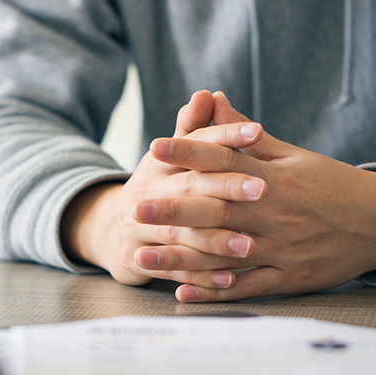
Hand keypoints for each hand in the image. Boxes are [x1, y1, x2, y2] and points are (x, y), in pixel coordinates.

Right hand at [62, 91, 266, 286]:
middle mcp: (146, 193)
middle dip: (225, 188)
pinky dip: (201, 277)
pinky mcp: (139, 260)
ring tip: (250, 245)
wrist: (112, 231)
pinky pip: (174, 269)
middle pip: (189, 189)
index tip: (258, 132)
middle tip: (263, 189)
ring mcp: (139, 228)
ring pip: (181, 233)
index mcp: (159, 164)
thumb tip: (207, 94)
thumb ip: (192, 129)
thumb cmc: (157, 189)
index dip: (224, 136)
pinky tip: (230, 280)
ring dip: (215, 240)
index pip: (195, 144)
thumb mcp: (168, 158)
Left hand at [144, 93, 375, 301]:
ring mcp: (280, 249)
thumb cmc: (331, 184)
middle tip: (136, 205)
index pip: (225, 160)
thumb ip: (245, 136)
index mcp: (275, 179)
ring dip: (181, 256)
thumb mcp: (292, 156)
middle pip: (217, 209)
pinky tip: (181, 290)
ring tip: (142, 255)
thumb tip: (210, 100)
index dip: (189, 152)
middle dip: (174, 208)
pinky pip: (246, 287)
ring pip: (224, 253)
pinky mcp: (287, 278)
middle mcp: (274, 214)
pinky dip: (214, 290)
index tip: (155, 146)